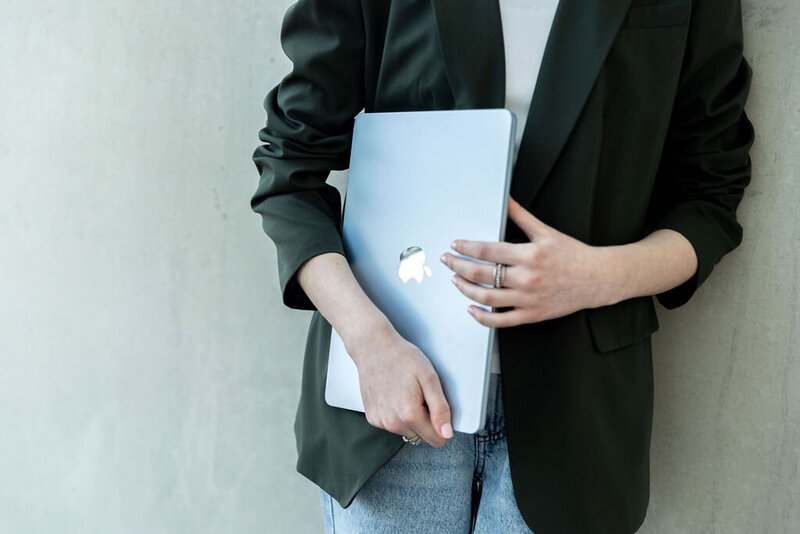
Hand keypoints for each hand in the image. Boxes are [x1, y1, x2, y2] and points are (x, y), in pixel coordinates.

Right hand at [346, 321, 453, 447]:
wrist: (373, 347)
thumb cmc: (402, 358)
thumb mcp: (429, 378)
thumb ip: (440, 409)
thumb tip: (447, 434)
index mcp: (410, 415)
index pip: (437, 440)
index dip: (441, 424)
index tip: (435, 406)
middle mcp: (392, 423)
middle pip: (422, 436)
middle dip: (425, 419)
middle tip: (419, 395)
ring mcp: (380, 421)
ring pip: (407, 431)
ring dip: (410, 417)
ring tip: (405, 392)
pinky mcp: (371, 418)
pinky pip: (392, 425)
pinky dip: (396, 414)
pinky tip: (393, 395)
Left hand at [440, 195, 613, 326]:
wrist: (598, 278)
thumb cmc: (573, 254)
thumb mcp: (546, 231)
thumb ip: (521, 216)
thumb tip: (505, 199)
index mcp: (529, 254)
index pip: (487, 251)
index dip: (465, 247)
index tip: (454, 245)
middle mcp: (527, 278)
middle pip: (481, 273)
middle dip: (457, 266)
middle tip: (447, 260)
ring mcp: (528, 299)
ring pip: (486, 297)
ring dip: (465, 289)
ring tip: (456, 280)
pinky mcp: (532, 315)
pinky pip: (501, 320)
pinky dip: (482, 317)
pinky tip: (471, 309)